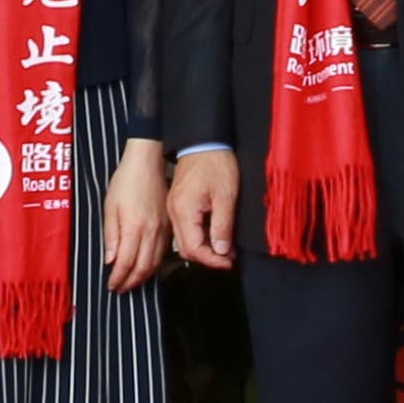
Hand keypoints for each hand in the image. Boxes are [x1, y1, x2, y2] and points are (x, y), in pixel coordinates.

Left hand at [101, 143, 167, 290]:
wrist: (147, 163)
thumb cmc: (126, 181)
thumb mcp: (110, 206)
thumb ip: (110, 235)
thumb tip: (110, 260)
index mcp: (134, 227)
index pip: (126, 262)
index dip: (118, 278)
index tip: (111, 285)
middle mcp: (151, 232)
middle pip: (143, 267)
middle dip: (130, 283)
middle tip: (120, 289)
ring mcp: (163, 230)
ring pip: (155, 263)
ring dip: (143, 277)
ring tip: (131, 283)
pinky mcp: (169, 226)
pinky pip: (163, 253)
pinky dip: (154, 265)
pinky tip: (146, 267)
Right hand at [167, 147, 240, 269]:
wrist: (203, 140)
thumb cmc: (216, 163)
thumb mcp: (226, 196)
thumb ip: (222, 226)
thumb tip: (222, 252)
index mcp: (184, 211)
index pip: (194, 249)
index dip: (212, 261)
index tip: (229, 263)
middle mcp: (174, 212)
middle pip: (186, 249)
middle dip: (208, 258)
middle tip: (229, 259)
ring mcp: (174, 208)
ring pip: (185, 240)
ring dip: (205, 248)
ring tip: (226, 249)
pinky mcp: (178, 204)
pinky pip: (185, 229)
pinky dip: (200, 237)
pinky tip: (216, 234)